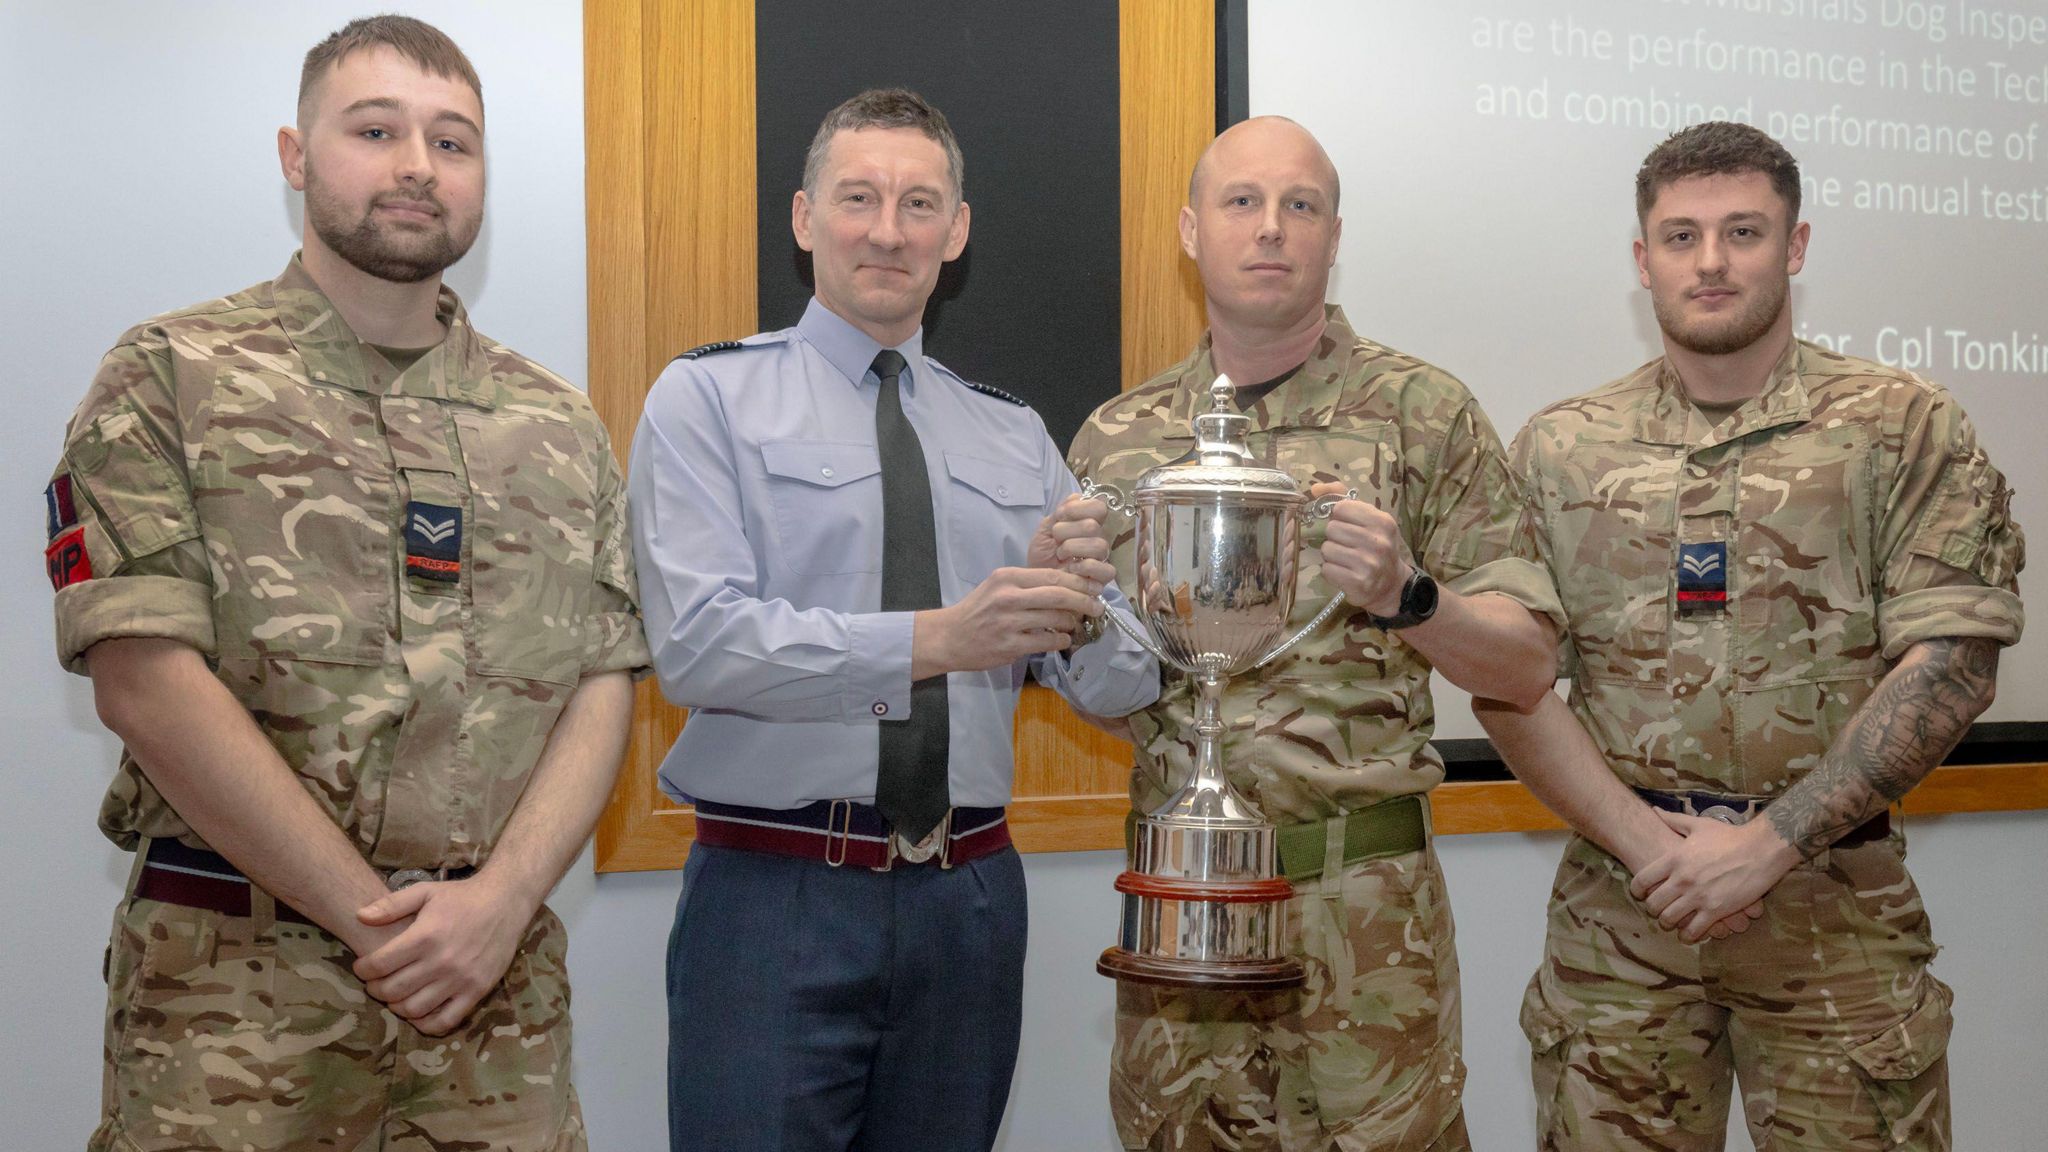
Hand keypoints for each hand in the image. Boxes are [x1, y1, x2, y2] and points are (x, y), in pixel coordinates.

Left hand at [352, 874, 538, 1035]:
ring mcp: (460, 979)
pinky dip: (426, 1024)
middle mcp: (441, 961)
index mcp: (425, 936)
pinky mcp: (477, 991)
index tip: (363, 966)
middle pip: (393, 990)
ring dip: (396, 1006)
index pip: (379, 964)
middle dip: (375, 989)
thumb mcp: (425, 892)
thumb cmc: (461, 897)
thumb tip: (360, 916)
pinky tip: (419, 1013)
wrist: (505, 903)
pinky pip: (446, 1021)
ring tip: (395, 995)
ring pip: (414, 1009)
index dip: (363, 969)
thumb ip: (391, 905)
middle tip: (375, 982)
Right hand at [915, 567, 1104, 674]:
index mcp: (1007, 577)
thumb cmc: (978, 610)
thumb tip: (1067, 586)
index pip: (1052, 575)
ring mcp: (1009, 622)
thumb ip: (1028, 584)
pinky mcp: (1010, 645)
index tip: (1093, 588)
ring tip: (1074, 624)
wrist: (950, 637)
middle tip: (1097, 607)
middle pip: (1058, 595)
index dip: (1078, 582)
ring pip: (1055, 619)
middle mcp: (1008, 597)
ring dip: (1071, 623)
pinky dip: (1060, 641)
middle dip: (1084, 601)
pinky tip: (1062, 640)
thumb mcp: (998, 586)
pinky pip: (1046, 642)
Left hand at [1028, 495, 1116, 588]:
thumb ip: (1061, 512)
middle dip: (1066, 532)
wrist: (1036, 581)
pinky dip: (1086, 567)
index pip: (1098, 506)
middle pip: (1092, 525)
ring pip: (1099, 545)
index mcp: (1088, 522)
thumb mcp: (1046, 528)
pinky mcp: (1102, 579)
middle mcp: (1098, 538)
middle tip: (1056, 542)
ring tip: (1061, 556)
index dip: (1077, 509)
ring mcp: (1102, 559)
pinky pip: (1106, 569)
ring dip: (1072, 549)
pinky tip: (1072, 569)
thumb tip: (1077, 497)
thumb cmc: (1043, 555)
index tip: (1059, 518)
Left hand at [1309, 482, 1408, 615]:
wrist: (1391, 585)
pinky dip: (1331, 571)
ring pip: (1327, 549)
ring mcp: (1368, 563)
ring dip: (1332, 555)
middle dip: (1335, 538)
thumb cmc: (1376, 547)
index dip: (1339, 517)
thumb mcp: (1369, 520)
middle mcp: (1378, 541)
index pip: (1341, 508)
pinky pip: (1327, 569)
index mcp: (1382, 521)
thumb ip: (1343, 498)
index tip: (1348, 525)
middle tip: (1348, 546)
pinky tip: (1345, 573)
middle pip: (1332, 529)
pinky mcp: (1358, 582)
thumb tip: (1315, 488)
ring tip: (1346, 560)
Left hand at [1630, 812, 1796, 943]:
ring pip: (1670, 919)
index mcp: (1674, 859)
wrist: (1761, 849)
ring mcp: (1698, 897)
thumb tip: (1654, 811)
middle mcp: (1682, 880)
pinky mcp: (1716, 911)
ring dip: (1668, 923)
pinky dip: (1688, 935)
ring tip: (1672, 922)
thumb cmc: (1730, 835)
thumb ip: (1674, 820)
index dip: (1637, 890)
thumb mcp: (1699, 825)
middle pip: (1653, 903)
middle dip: (1652, 909)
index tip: (1641, 893)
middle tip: (1658, 909)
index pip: (1642, 880)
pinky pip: (1694, 930)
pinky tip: (1688, 934)